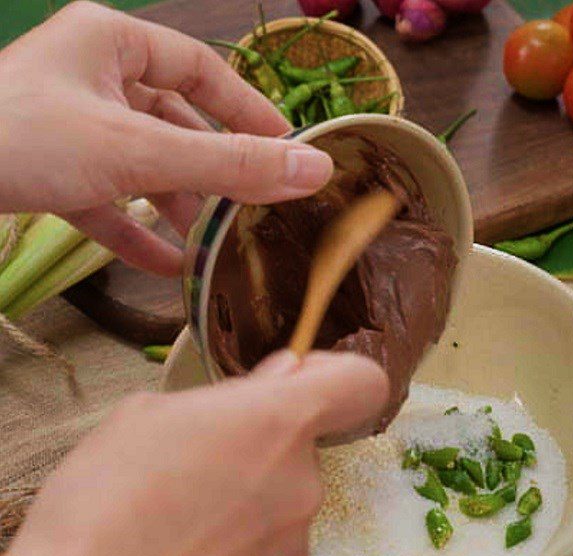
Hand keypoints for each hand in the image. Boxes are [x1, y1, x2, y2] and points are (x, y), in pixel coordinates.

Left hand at [0, 1, 332, 274]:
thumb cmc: (19, 136)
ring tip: (214, 245)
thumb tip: (312, 170)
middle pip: (176, 123)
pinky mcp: (48, 170)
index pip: (201, 68)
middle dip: (213, 171)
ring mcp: (68, 127)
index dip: (248, 109)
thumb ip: (228, 162)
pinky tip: (170, 266)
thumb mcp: (138, 149)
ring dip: (179, 207)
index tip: (286, 149)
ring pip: (144, 165)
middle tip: (253, 208)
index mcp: (111, 43)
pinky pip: (108, 201)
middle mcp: (91, 79)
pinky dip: (139, 232)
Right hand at [0, 349, 387, 555]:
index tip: (296, 382)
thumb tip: (285, 376)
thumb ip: (235, 395)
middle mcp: (305, 485)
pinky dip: (235, 548)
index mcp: (281, 425)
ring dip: (246, 500)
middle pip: (302, 451)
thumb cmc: (106, 497)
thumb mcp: (151, 416)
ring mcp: (293, 547)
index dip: (336, 376)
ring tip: (175, 518)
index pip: (362, 383)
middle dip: (260, 448)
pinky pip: (263, 552)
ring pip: (280, 503)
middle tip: (193, 462)